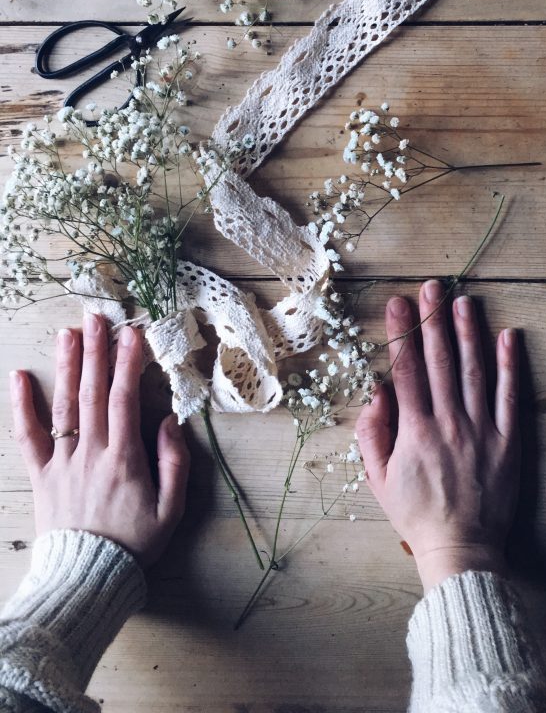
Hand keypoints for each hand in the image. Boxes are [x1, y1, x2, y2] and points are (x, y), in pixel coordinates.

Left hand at [10, 313, 189, 566]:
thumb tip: (168, 421)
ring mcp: (62, 463)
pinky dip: (22, 406)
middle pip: (92, 393)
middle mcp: (90, 453)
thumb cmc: (135, 544)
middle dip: (97, 352)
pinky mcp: (41, 476)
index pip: (125, 400)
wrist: (88, 579)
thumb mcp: (171, 509)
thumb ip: (174, 462)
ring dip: (67, 367)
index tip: (132, 333)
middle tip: (98, 317)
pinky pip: (27, 437)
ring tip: (69, 333)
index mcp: (124, 459)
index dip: (128, 364)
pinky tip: (19, 377)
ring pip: (64, 406)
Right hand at [356, 279, 519, 592]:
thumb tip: (377, 392)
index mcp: (415, 430)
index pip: (406, 370)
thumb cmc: (416, 515)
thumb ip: (372, 434)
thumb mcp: (378, 479)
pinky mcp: (508, 441)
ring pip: (474, 371)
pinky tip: (508, 337)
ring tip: (464, 301)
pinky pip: (509, 397)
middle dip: (433, 320)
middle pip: (440, 361)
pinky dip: (509, 366)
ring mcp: (481, 430)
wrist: (461, 549)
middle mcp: (448, 422)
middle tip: (431, 287)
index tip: (397, 302)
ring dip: (468, 332)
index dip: (400, 333)